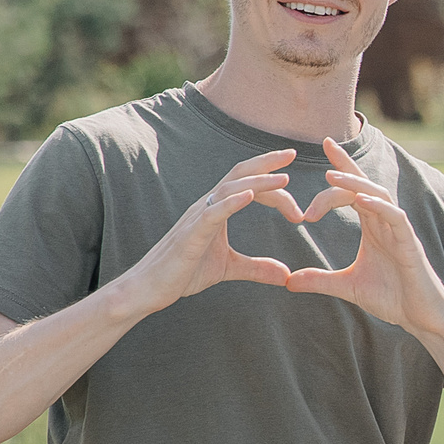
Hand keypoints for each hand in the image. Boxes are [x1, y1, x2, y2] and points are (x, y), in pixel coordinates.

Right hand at [114, 149, 305, 314]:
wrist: (149, 288)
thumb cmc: (183, 273)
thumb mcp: (228, 268)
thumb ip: (257, 268)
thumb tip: (286, 275)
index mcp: (215, 210)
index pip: (246, 185)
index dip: (270, 179)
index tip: (294, 176)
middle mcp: (206, 207)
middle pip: (238, 175)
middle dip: (266, 163)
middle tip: (293, 154)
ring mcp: (197, 218)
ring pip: (229, 189)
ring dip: (258, 182)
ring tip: (284, 179)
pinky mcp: (190, 235)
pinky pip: (212, 213)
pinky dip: (231, 202)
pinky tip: (249, 196)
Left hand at [285, 139, 443, 334]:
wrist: (421, 317)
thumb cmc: (392, 297)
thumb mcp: (347, 287)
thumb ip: (319, 280)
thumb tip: (288, 281)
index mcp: (373, 226)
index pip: (355, 189)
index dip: (342, 166)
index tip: (324, 146)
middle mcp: (386, 222)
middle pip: (365, 185)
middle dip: (344, 168)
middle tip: (321, 160)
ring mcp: (399, 231)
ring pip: (379, 195)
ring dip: (355, 183)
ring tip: (330, 175)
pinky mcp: (410, 244)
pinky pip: (396, 218)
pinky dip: (379, 207)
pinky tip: (362, 201)